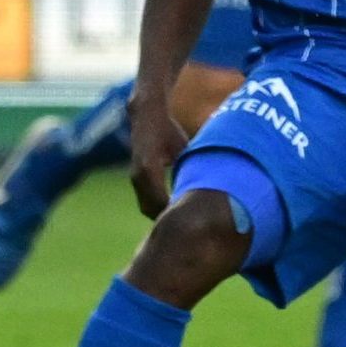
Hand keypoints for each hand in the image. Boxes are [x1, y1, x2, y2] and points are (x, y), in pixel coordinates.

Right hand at [128, 90, 187, 219]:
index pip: (161, 202)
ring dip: (161, 216)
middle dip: (168, 221)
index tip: (193, 223)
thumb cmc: (168, 130)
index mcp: (150, 169)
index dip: (175, 215)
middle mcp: (139, 175)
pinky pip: (144, 200)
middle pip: (151, 210)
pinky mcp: (136, 178)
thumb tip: (210, 187)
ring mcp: (135, 177)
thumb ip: (191, 167)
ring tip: (181, 225)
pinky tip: (172, 212)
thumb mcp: (183, 148)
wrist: (144, 116)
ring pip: (146, 208)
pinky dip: (156, 208)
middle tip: (189, 230)